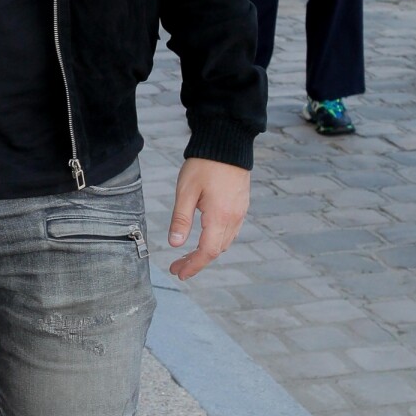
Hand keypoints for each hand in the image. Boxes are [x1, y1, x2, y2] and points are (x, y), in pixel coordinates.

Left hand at [167, 158, 250, 281]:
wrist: (228, 142)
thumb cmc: (204, 165)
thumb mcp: (185, 191)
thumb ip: (181, 219)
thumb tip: (175, 244)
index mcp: (220, 217)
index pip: (207, 252)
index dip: (193, 266)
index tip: (178, 273)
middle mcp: (234, 218)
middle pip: (216, 250)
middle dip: (196, 262)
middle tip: (177, 266)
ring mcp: (240, 212)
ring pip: (224, 242)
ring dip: (206, 252)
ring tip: (187, 255)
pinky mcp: (241, 205)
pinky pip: (230, 231)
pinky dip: (216, 241)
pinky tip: (203, 238)